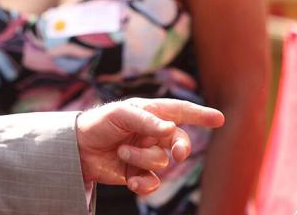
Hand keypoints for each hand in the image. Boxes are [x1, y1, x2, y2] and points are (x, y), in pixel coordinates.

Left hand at [75, 98, 224, 194]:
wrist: (77, 149)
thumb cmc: (99, 123)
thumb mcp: (121, 114)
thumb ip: (146, 120)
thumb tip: (171, 129)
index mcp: (151, 113)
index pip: (181, 112)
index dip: (201, 115)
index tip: (219, 119)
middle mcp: (152, 133)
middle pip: (178, 142)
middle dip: (180, 147)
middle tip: (177, 153)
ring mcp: (146, 154)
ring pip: (161, 162)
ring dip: (143, 159)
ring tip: (122, 153)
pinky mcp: (137, 173)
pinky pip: (152, 182)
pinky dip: (144, 183)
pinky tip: (132, 180)